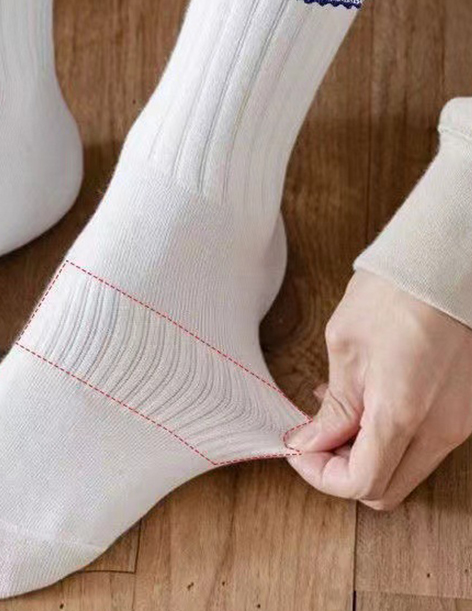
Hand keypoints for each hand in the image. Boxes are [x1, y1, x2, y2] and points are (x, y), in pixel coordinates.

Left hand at [287, 270, 471, 510]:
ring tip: (336, 411)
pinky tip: (366, 398)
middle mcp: (440, 430)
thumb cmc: (391, 295)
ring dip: (366, 454)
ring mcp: (459, 423)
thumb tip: (310, 442)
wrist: (441, 266)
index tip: (299, 451)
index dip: (321, 475)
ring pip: (406, 469)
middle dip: (343, 472)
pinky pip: (424, 445)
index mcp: (402, 414)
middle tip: (314, 438)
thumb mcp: (345, 348)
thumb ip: (334, 407)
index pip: (361, 483)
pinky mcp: (465, 411)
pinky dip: (390, 437)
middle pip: (387, 489)